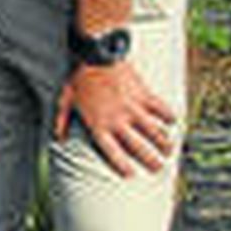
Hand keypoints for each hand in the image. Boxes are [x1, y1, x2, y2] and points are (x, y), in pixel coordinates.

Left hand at [54, 61, 174, 176]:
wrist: (95, 55)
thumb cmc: (78, 80)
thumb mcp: (65, 102)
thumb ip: (61, 122)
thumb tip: (57, 139)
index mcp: (98, 126)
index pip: (112, 152)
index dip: (122, 165)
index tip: (131, 175)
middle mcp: (117, 121)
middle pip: (138, 147)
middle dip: (151, 160)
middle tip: (159, 169)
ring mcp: (133, 109)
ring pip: (153, 131)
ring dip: (164, 143)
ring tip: (170, 151)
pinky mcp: (144, 95)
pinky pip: (160, 109)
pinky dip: (168, 116)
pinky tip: (174, 123)